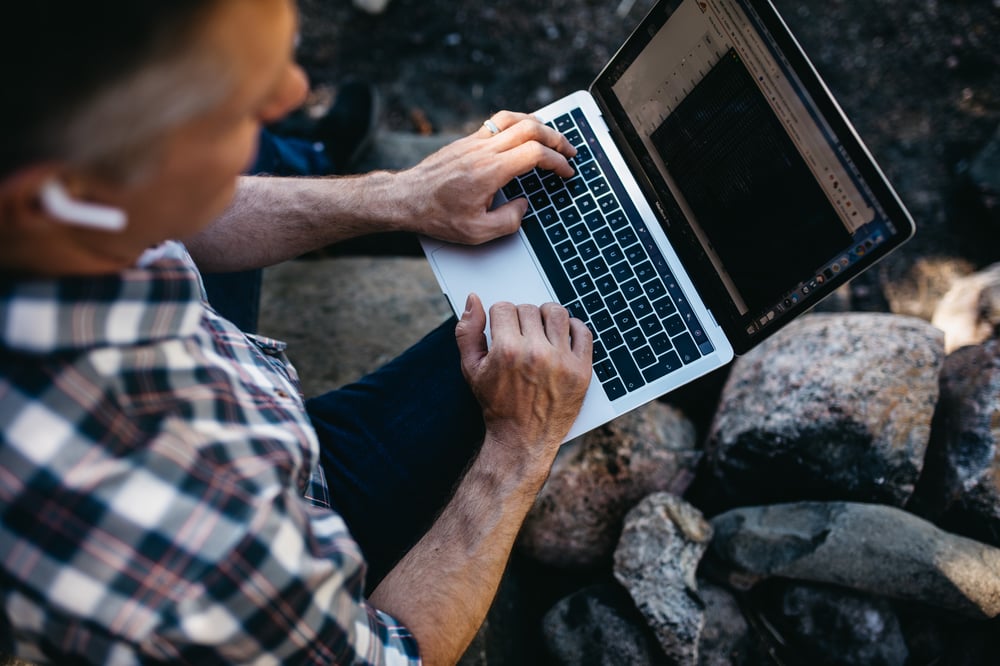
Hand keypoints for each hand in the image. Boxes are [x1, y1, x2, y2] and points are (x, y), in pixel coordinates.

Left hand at [397, 111, 575, 244]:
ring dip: (538, 124)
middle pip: (530, 128)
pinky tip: (522, 135)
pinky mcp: (466, 141)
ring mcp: (474, 141)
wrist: (405, 199)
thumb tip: (523, 206)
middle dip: (556, 138)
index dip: (557, 161)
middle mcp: (483, 150)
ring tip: (551, 137)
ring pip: (513, 118)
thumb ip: (508, 221)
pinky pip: (498, 122)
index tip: (566, 172)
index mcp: (490, 171)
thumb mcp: (477, 232)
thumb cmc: (437, 216)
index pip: (535, 153)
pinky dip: (518, 124)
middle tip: (569, 152)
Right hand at [455, 294, 591, 463]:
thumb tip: (473, 300)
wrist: (522, 439)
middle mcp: (535, 353)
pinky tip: (563, 337)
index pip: (504, 307)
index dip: (500, 316)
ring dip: (547, 316)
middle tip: (520, 334)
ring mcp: (561, 361)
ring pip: (556, 312)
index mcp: (506, 350)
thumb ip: (467, 332)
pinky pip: (583, 332)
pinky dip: (574, 328)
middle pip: (529, 308)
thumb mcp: (472, 369)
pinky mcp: (581, 370)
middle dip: (521, 318)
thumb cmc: (496, 404)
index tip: (503, 328)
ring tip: (542, 330)